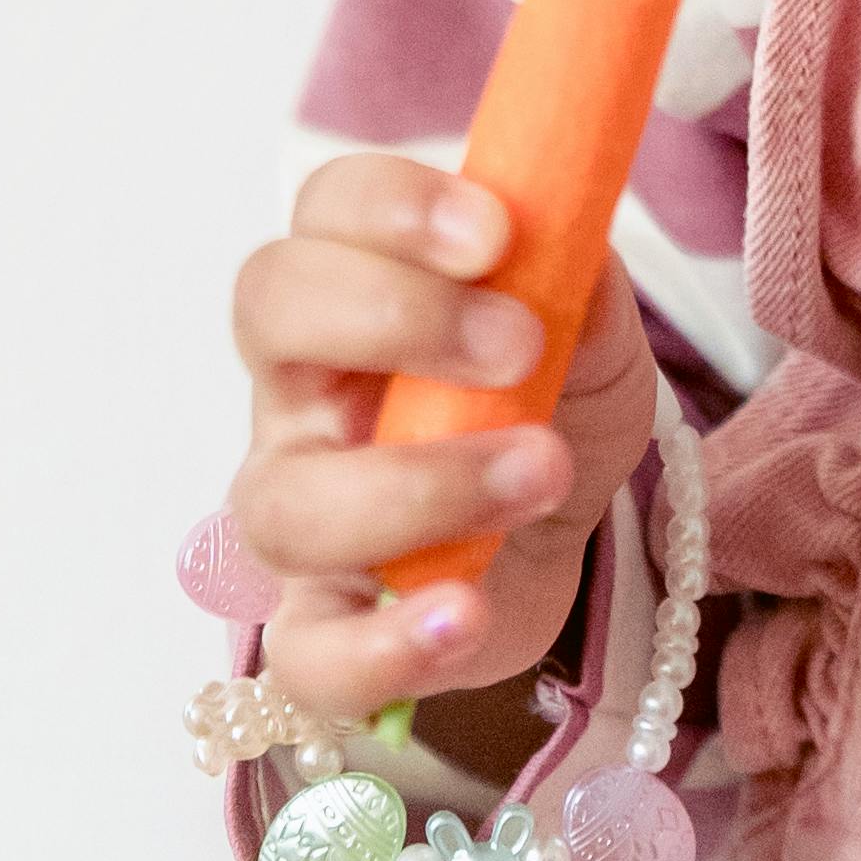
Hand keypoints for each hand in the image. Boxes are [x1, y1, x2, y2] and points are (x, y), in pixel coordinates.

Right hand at [227, 156, 653, 723]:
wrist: (559, 528)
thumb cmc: (547, 395)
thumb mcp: (589, 324)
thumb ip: (576, 276)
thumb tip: (568, 238)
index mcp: (359, 284)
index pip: (327, 209)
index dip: (394, 206)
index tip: (496, 232)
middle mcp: (303, 389)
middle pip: (271, 313)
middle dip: (396, 315)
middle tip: (521, 346)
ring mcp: (298, 513)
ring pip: (287, 500)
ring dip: (421, 486)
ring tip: (541, 472)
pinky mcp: (322, 629)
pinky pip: (308, 654)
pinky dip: (386, 642)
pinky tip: (467, 612)